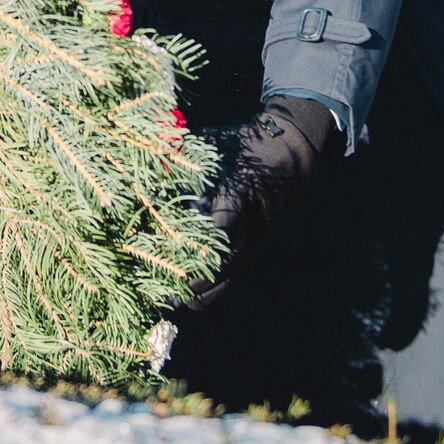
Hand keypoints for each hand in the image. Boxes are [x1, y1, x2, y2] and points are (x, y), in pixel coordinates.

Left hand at [178, 94, 340, 311]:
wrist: (290, 152)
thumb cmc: (246, 143)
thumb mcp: (218, 140)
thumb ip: (185, 149)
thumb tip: (152, 155)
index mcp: (243, 192)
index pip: (225, 222)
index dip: (202, 241)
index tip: (177, 254)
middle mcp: (252, 221)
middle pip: (229, 258)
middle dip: (201, 277)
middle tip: (174, 291)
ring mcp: (256, 235)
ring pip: (233, 271)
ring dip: (207, 289)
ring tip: (178, 304)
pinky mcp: (255, 243)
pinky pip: (236, 270)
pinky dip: (216, 285)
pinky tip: (193, 299)